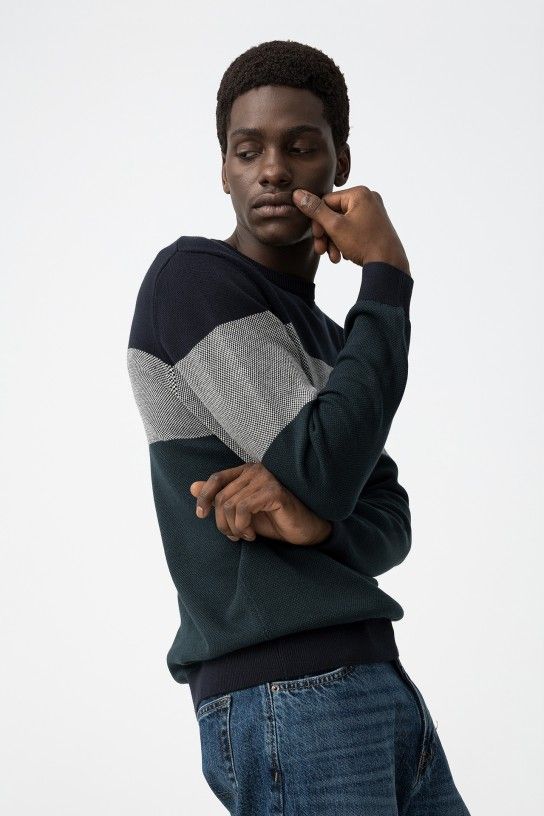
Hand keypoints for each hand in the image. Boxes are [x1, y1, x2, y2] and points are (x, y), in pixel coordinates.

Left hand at [189, 463, 331, 545]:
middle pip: (221, 497)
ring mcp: (265, 479)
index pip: (216, 478)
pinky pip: (244, 508)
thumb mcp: (242, 512)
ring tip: (245, 535)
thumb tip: (192, 487)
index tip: (201, 515)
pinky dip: (242, 525)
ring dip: (234, 528)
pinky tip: (252, 535)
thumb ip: (219, 499)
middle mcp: (255, 471)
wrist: (305, 530)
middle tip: (234, 536)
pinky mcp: (274, 491)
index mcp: (246, 472)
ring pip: (230, 504)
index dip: (204, 496)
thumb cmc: (275, 520)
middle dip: (222, 523)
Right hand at [291, 185, 410, 274]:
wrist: (389, 264)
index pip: (326, 202)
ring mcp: (374, 212)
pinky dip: (346, 242)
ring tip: (334, 258)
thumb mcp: (335, 227)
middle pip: (334, 214)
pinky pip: (353, 229)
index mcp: (359, 193)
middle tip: (322, 251)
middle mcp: (368, 198)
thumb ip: (315, 210)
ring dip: (334, 242)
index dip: (318, 221)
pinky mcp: (376, 224)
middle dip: (326, 235)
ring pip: (343, 224)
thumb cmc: (364, 243)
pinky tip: (345, 255)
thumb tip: (297, 194)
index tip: (317, 238)